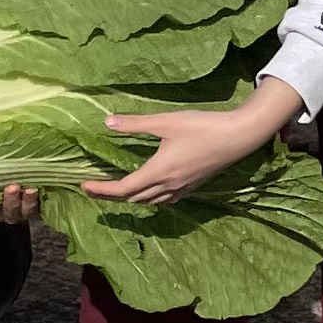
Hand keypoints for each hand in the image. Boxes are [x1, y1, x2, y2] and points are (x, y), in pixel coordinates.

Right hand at [0, 186, 40, 225]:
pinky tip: (35, 188)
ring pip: (20, 212)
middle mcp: (1, 213)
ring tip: (28, 188)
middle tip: (10, 188)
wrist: (23, 177)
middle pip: (1, 214)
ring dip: (24, 201)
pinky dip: (35, 199)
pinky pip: (36, 207)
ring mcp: (19, 212)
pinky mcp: (35, 207)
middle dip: (6, 202)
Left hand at [84, 85, 301, 206]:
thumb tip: (108, 121)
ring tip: (116, 191)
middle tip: (92, 190)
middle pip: (133, 198)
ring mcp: (182, 188)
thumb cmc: (202, 127)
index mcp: (158, 171)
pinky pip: (164, 200)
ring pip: (149, 201)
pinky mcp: (192, 185)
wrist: (238, 137)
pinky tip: (150, 190)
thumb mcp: (165, 122)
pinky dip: (150, 198)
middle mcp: (168, 185)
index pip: (122, 188)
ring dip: (130, 199)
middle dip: (110, 196)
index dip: (101, 189)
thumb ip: (135, 124)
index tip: (84, 186)